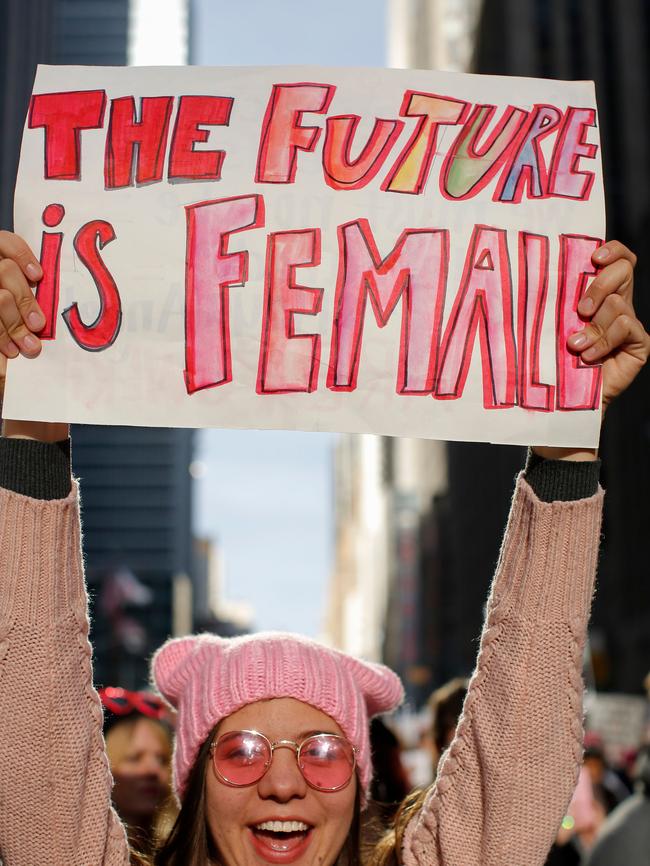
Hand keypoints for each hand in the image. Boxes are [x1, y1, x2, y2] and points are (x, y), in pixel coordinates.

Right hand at [0, 231, 68, 440]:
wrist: (24, 400)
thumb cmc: (43, 357)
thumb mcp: (44, 326)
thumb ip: (45, 303)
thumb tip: (88, 290)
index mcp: (4, 275)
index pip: (4, 242)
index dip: (21, 253)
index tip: (39, 277)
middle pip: (2, 271)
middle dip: (23, 300)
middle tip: (39, 325)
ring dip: (14, 323)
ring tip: (29, 347)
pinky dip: (0, 337)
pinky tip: (10, 353)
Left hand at [568, 240, 648, 408]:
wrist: (565, 397)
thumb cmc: (552, 358)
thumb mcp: (553, 323)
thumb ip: (558, 301)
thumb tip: (546, 275)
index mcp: (599, 294)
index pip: (618, 259)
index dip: (613, 251)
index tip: (595, 257)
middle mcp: (618, 305)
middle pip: (623, 270)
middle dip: (599, 286)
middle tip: (579, 311)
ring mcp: (630, 324)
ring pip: (618, 302)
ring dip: (593, 326)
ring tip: (576, 346)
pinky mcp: (639, 343)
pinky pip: (626, 325)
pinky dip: (604, 341)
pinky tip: (589, 357)